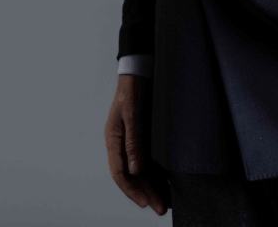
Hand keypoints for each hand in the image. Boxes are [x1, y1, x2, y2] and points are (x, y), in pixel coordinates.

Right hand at [104, 74, 170, 214]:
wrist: (140, 69)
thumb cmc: (133, 89)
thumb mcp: (133, 114)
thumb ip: (133, 141)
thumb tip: (135, 170)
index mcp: (113, 139)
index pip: (120, 173)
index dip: (133, 190)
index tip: (146, 202)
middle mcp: (120, 143)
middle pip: (131, 176)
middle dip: (145, 193)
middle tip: (160, 208)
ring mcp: (131, 140)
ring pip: (139, 170)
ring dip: (150, 186)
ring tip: (163, 201)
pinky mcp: (141, 135)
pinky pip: (146, 159)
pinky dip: (154, 172)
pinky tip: (164, 181)